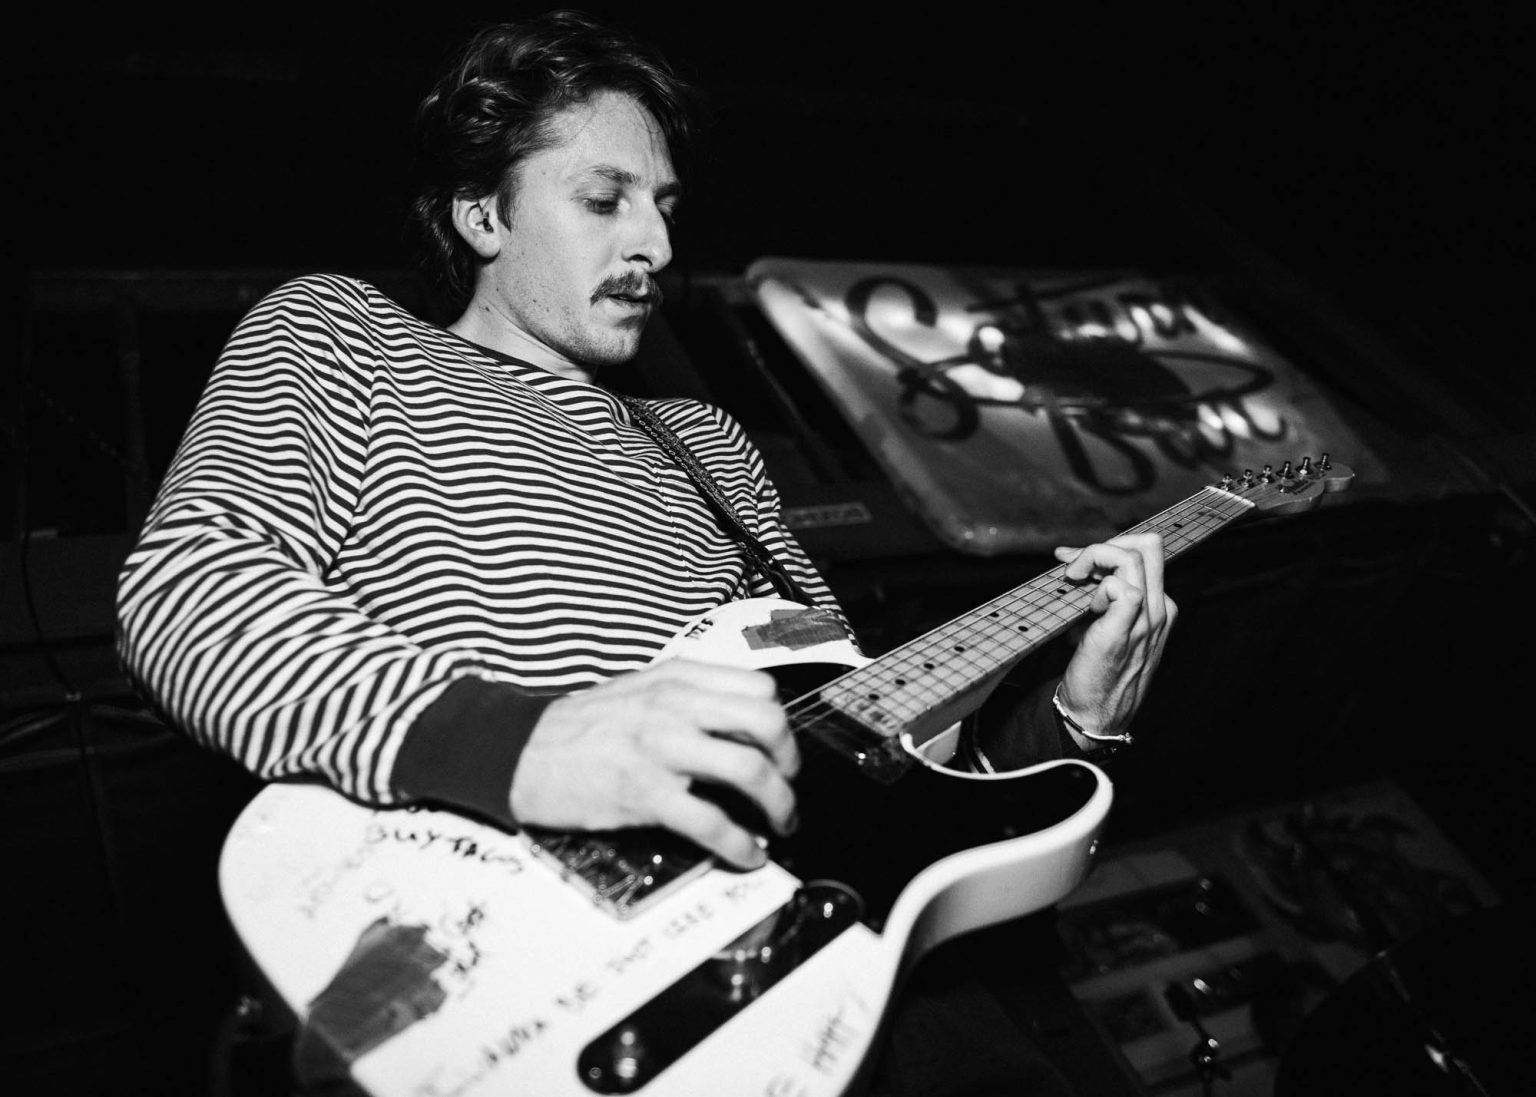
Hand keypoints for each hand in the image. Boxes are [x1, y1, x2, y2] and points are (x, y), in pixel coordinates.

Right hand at [508, 660, 797, 868]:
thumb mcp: (638, 690)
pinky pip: (712, 822)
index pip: (759, 688)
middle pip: (767, 724)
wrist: (519, 751)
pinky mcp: (645, 793)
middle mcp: (674, 706)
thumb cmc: (580, 727)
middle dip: (790, 763)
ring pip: (749, 770)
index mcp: (676, 679)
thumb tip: (739, 725)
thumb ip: (687, 699)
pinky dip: (740, 845)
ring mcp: (661, 749)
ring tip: (778, 826)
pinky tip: (746, 855)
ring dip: (779, 806)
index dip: (780, 724)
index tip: (779, 750)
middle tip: (786, 787)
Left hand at [1053, 531, 1176, 744]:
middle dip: (1105, 544)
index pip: (1145, 554)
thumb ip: (1099, 595)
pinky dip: (1097, 585)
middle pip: (1148, 546)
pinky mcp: (1124, 631)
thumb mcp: (1104, 625)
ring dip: (1095, 559)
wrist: (1094, 714)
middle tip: (1073, 565)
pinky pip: (1122, 588)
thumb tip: (1073, 564)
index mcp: (1159, 608)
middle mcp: (1160, 611)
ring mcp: (1147, 621)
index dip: (1108, 548)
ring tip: (1073, 581)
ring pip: (1134, 559)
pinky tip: (1084, 606)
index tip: (1072, 559)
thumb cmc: (1096, 671)